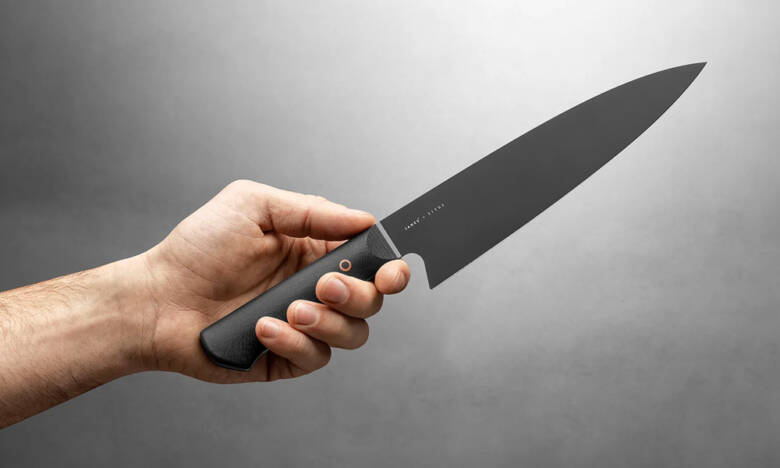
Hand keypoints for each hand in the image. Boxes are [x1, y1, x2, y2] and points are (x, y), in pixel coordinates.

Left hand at [137, 180, 409, 382]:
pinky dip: (294, 343)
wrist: (158, 300)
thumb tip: (365, 220)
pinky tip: (262, 328)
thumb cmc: (198, 249)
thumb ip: (313, 211)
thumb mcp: (252, 206)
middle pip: (371, 300)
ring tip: (288, 309)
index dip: (390, 267)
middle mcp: (315, 288)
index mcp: (314, 250)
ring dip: (327, 322)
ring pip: (353, 334)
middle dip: (356, 294)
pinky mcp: (287, 357)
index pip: (371, 261)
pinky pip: (316, 358)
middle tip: (322, 285)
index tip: (390, 270)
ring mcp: (304, 325)